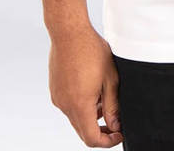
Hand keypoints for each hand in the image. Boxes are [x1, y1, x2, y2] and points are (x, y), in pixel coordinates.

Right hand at [49, 25, 122, 146]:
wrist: (69, 32)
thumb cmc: (91, 51)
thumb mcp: (110, 78)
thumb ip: (113, 105)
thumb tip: (115, 125)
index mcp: (80, 104)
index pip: (91, 138)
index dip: (107, 141)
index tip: (118, 134)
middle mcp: (65, 105)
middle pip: (82, 131)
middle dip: (100, 131)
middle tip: (115, 124)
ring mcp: (58, 98)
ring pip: (75, 118)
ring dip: (90, 117)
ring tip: (104, 99)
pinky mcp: (55, 90)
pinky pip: (68, 106)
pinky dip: (80, 106)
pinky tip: (92, 89)